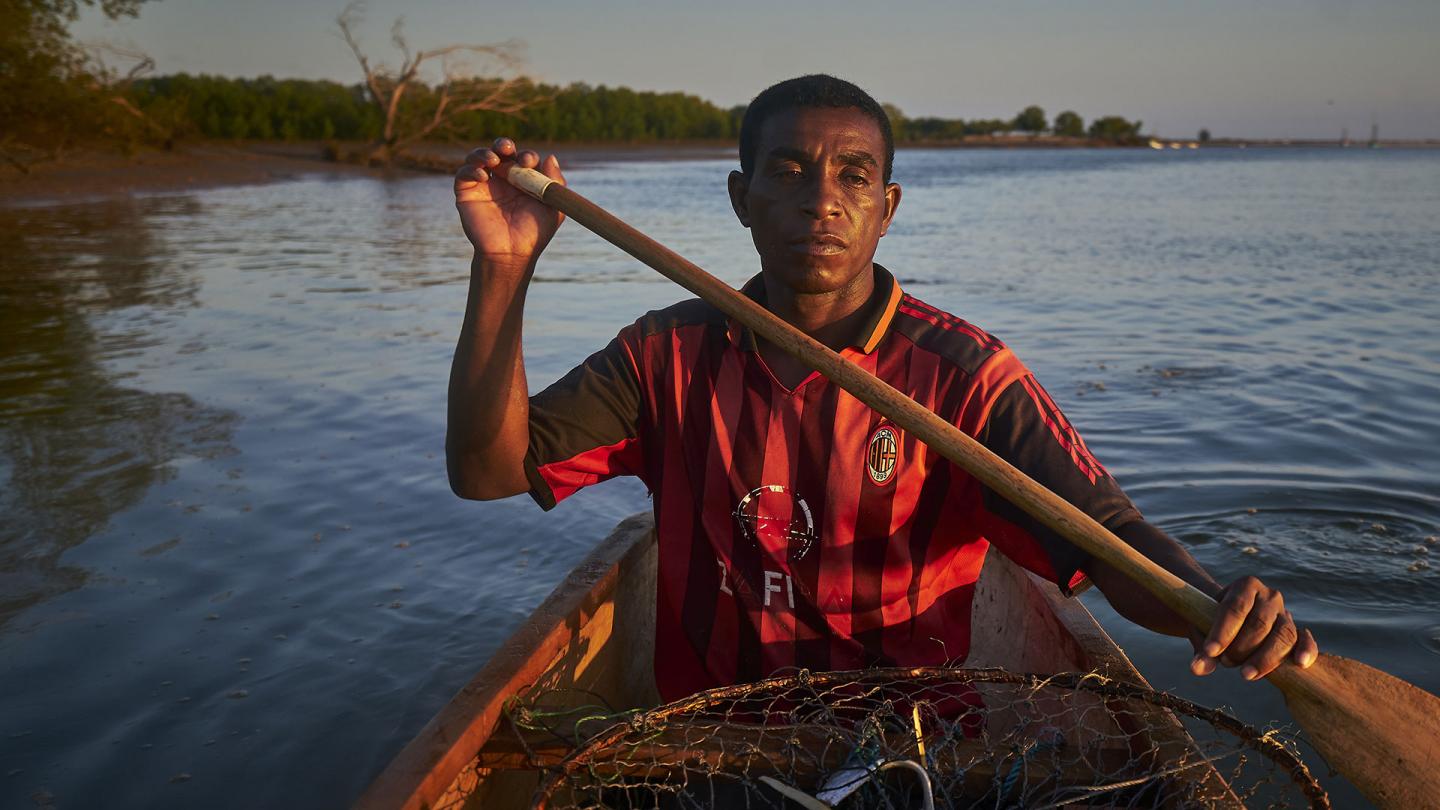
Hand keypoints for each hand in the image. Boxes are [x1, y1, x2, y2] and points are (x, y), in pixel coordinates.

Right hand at [454, 137, 565, 266]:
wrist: (512, 253)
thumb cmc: (534, 233)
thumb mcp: (553, 208)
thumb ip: (554, 183)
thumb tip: (551, 157)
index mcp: (522, 181)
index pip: (521, 158)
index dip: (525, 155)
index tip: (528, 161)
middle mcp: (502, 181)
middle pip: (498, 151)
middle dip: (503, 144)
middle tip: (507, 147)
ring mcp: (483, 186)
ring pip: (478, 158)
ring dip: (484, 152)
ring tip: (493, 160)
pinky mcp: (466, 194)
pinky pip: (463, 174)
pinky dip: (471, 168)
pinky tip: (483, 175)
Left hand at [1190, 576, 1317, 679]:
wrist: (1233, 618)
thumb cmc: (1214, 620)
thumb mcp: (1202, 628)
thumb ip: (1202, 647)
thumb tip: (1198, 668)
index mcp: (1245, 586)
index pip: (1234, 608)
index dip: (1222, 631)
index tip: (1211, 652)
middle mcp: (1269, 596)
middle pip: (1259, 623)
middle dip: (1241, 647)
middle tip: (1225, 662)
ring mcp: (1286, 613)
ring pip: (1283, 634)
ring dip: (1265, 658)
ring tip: (1246, 674)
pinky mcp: (1298, 631)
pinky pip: (1305, 640)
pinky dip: (1306, 651)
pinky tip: (1300, 664)